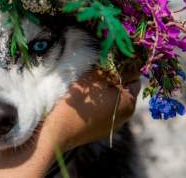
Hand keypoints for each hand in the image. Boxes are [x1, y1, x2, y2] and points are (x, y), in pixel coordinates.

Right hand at [0, 69, 140, 177]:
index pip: (134, 76)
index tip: (106, 53)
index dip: (121, 62)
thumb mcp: (96, 76)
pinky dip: (91, 99)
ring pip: (107, 97)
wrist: (51, 132)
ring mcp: (107, 125)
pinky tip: (77, 93)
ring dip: (98, 86)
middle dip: (109, 74)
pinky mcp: (93, 129)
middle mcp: (122, 118)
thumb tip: (131, 60)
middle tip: (93, 63)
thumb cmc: (75, 101)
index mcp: (129, 104)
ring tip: (83, 77)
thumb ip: (116, 67)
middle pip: (120, 87)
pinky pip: (97, 108)